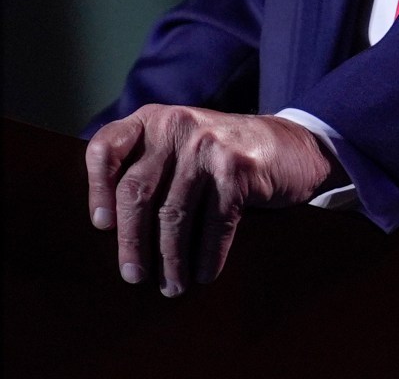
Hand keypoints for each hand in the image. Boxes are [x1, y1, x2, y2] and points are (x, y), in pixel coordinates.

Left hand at [84, 106, 343, 295]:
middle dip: (132, 242)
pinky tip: (204, 274)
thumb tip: (112, 230)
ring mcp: (209, 146)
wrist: (295, 146)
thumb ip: (149, 167)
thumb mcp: (182, 146)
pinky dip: (207, 256)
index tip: (102, 226)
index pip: (106, 148)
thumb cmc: (226, 157)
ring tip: (171, 286)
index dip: (96, 190)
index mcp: (154, 120)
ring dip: (171, 259)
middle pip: (137, 192)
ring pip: (174, 214)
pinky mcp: (238, 169)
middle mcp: (178, 127)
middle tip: (134, 276)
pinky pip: (213, 224)